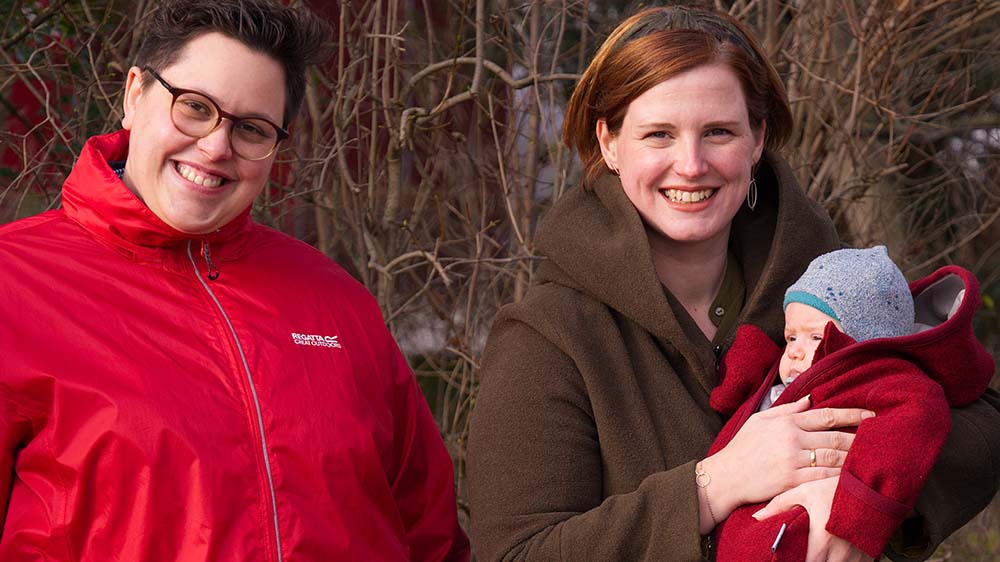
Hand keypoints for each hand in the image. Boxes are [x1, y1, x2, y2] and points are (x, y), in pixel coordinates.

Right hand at [702, 395, 872, 515]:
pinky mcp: (792, 480)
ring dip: (854, 456)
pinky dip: (841, 476)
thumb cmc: (740, 448)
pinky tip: (854, 475)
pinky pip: (823, 477)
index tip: (871, 413)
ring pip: (833, 456)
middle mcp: (792, 438)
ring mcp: (793, 460)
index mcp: (786, 421)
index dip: (852, 414)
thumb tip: (810, 400)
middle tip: (882, 436)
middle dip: (861, 436)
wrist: (725, 476)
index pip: (826, 415)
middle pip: (835, 436)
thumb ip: (786, 410)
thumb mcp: (758, 421)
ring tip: (873, 456)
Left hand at [753, 477, 872, 561]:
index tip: (790, 557)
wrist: (874, 484)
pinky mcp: (868, 554)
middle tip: (801, 555)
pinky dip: (842, 561)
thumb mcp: (805, 491)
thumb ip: (779, 505)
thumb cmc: (837, 487)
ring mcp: (856, 556)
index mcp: (822, 541)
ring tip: (818, 553)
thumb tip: (758, 517)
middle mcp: (840, 554)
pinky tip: (835, 554)